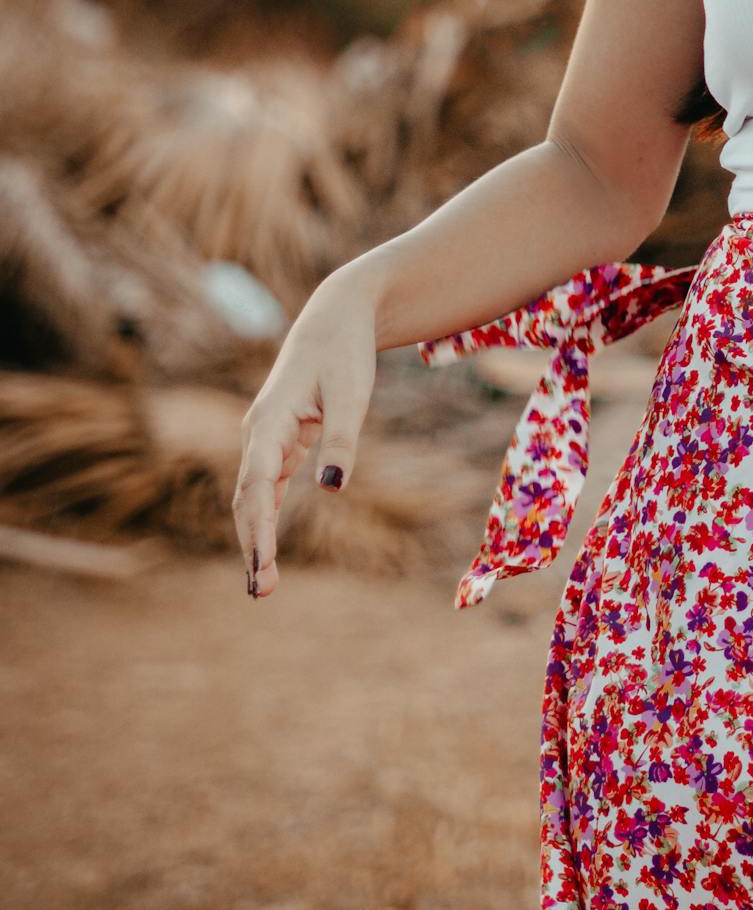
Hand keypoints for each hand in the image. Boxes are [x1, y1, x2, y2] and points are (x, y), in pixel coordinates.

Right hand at [232, 273, 378, 601]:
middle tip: (260, 592)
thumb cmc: (344, 352)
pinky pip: (267, 489)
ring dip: (256, 539)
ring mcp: (266, 440)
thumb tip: (332, 485)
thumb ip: (341, 439)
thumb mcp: (350, 394)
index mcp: (269, 422)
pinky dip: (266, 520)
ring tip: (263, 585)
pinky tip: (268, 553)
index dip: (258, 528)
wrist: (337, 317)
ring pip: (253, 498)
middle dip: (251, 545)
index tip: (261, 565)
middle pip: (247, 499)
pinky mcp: (281, 443)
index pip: (257, 485)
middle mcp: (259, 434)